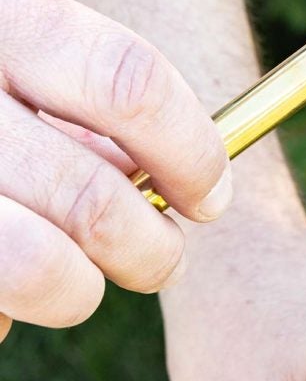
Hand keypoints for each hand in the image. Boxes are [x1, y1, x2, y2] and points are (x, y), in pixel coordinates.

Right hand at [0, 0, 231, 342]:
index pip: (126, 83)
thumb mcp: (16, 69)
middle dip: (153, 251)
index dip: (191, 152)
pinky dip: (4, 311)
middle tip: (159, 260)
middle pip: (94, 197)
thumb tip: (183, 186)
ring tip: (78, 283)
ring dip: (82, 292)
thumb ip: (85, 110)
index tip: (209, 197)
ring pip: (43, 269)